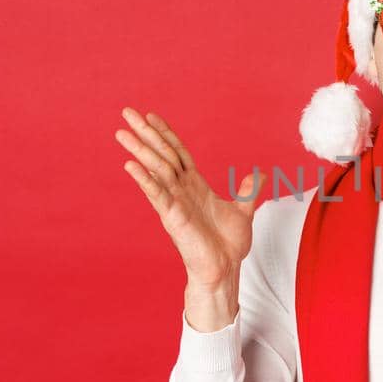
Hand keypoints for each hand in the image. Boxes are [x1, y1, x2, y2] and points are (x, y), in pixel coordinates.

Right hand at [115, 107, 263, 330]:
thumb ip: (248, 191)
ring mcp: (175, 202)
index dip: (166, 133)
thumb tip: (260, 175)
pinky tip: (131, 166)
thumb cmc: (228, 244)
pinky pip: (157, 195)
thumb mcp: (243, 210)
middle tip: (127, 112)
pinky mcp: (173, 217)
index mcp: (195, 185)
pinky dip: (146, 180)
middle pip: (162, 154)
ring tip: (122, 133)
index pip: (178, 152)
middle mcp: (182, 190)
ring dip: (140, 150)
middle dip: (145, 134)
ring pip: (156, 170)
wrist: (225, 269)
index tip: (152, 116)